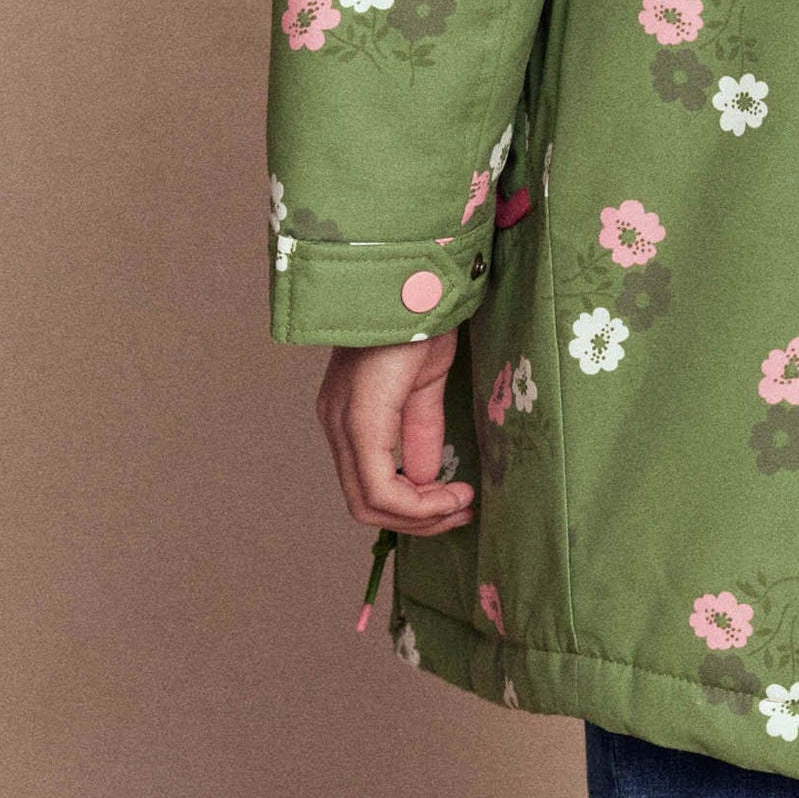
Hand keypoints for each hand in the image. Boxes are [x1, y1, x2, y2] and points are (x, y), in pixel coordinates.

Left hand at [316, 332, 474, 536]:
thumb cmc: (421, 316)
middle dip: (418, 520)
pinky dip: (418, 503)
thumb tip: (428, 478)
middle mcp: (336, 423)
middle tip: (461, 510)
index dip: (412, 507)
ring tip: (461, 504)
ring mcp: (343, 422)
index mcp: (349, 413)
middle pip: (364, 504)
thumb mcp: (424, 383)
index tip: (457, 501)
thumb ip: (421, 430)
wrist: (416, 277)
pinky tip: (452, 493)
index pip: (367, 485)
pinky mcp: (361, 420)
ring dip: (421, 516)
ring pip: (369, 503)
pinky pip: (381, 487)